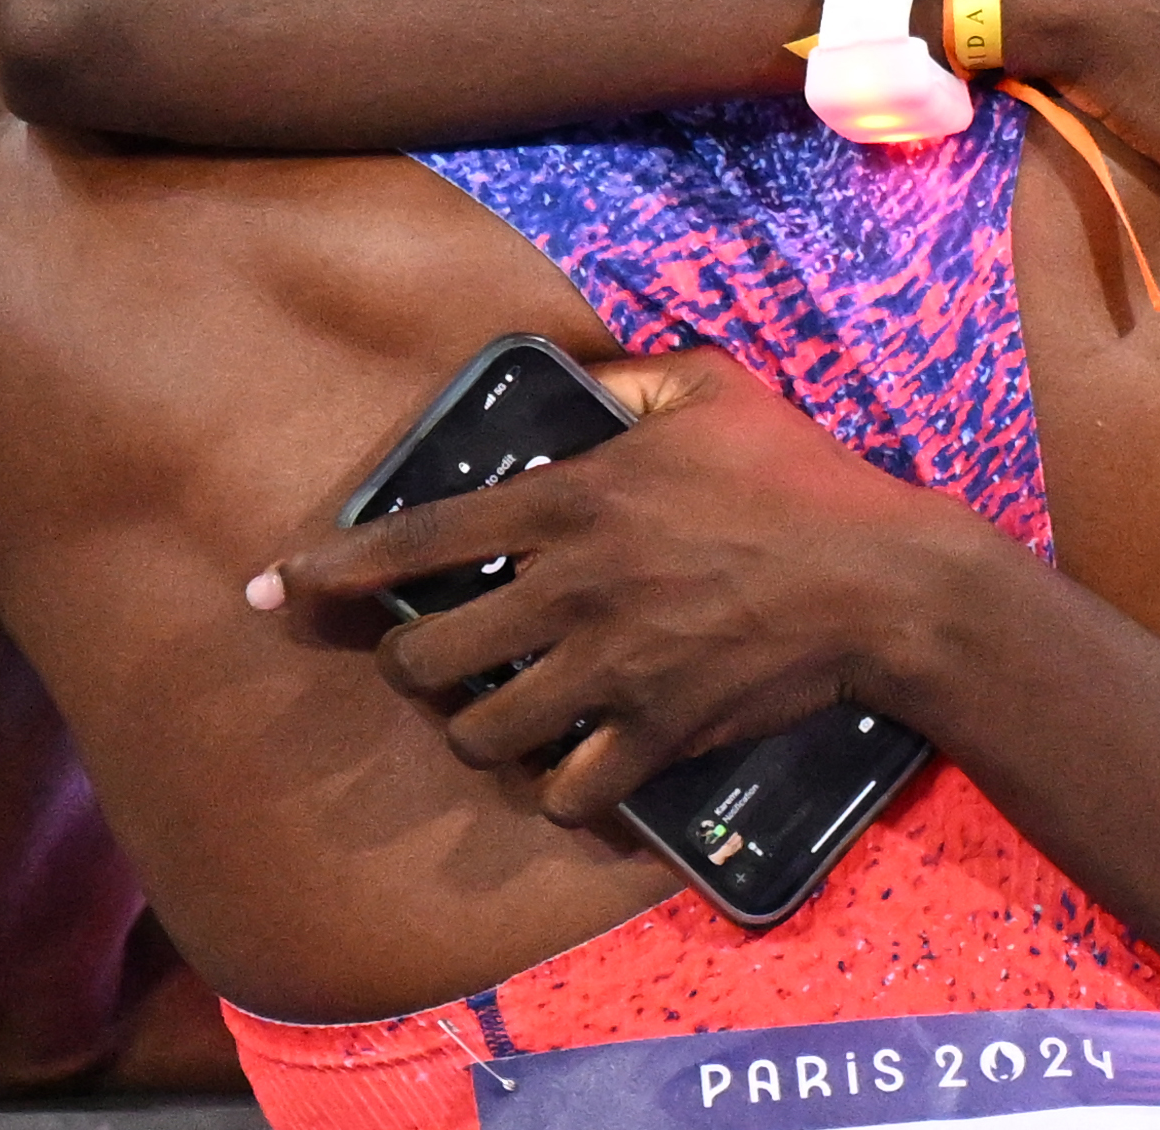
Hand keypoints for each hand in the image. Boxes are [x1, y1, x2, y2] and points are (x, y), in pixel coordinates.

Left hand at [265, 351, 996, 822]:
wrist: (882, 579)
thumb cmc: (800, 474)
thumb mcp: (715, 388)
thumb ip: (631, 376)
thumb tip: (579, 370)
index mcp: (571, 499)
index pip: (416, 540)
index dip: (331, 569)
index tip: (276, 588)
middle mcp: (570, 588)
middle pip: (425, 658)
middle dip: (412, 666)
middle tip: (435, 660)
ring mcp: (609, 667)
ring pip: (481, 732)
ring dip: (479, 730)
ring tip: (502, 716)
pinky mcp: (656, 731)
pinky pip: (565, 789)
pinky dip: (557, 788)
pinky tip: (570, 771)